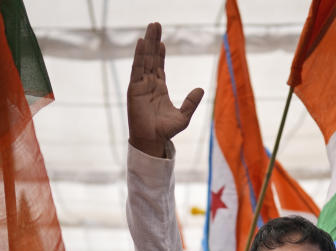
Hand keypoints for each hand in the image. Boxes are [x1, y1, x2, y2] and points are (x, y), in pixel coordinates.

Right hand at [127, 22, 203, 156]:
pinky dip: (139, 55)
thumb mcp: (183, 116)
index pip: (158, 66)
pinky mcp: (134, 89)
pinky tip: (141, 42)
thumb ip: (191, 102)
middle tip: (156, 24)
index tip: (161, 40)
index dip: (159, 53)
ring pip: (144, 59)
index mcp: (159, 89)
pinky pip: (137, 69)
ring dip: (147, 43)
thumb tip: (201, 89)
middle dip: (153, 41)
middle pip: (151, 58)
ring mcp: (141, 85)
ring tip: (151, 27)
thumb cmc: (165, 131)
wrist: (152, 141)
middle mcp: (149, 84)